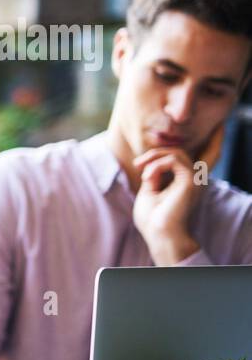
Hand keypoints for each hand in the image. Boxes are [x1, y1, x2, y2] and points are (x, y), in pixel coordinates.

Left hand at [132, 126, 220, 265]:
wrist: (160, 234)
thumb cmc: (153, 218)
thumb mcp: (150, 190)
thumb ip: (154, 174)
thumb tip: (153, 161)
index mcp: (188, 181)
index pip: (208, 155)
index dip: (216, 140)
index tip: (220, 125)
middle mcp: (195, 178)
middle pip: (181, 151)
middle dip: (156, 152)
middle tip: (138, 164)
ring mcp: (194, 179)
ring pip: (176, 152)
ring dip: (153, 158)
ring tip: (141, 170)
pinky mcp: (190, 181)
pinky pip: (173, 160)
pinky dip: (157, 165)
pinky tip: (148, 177)